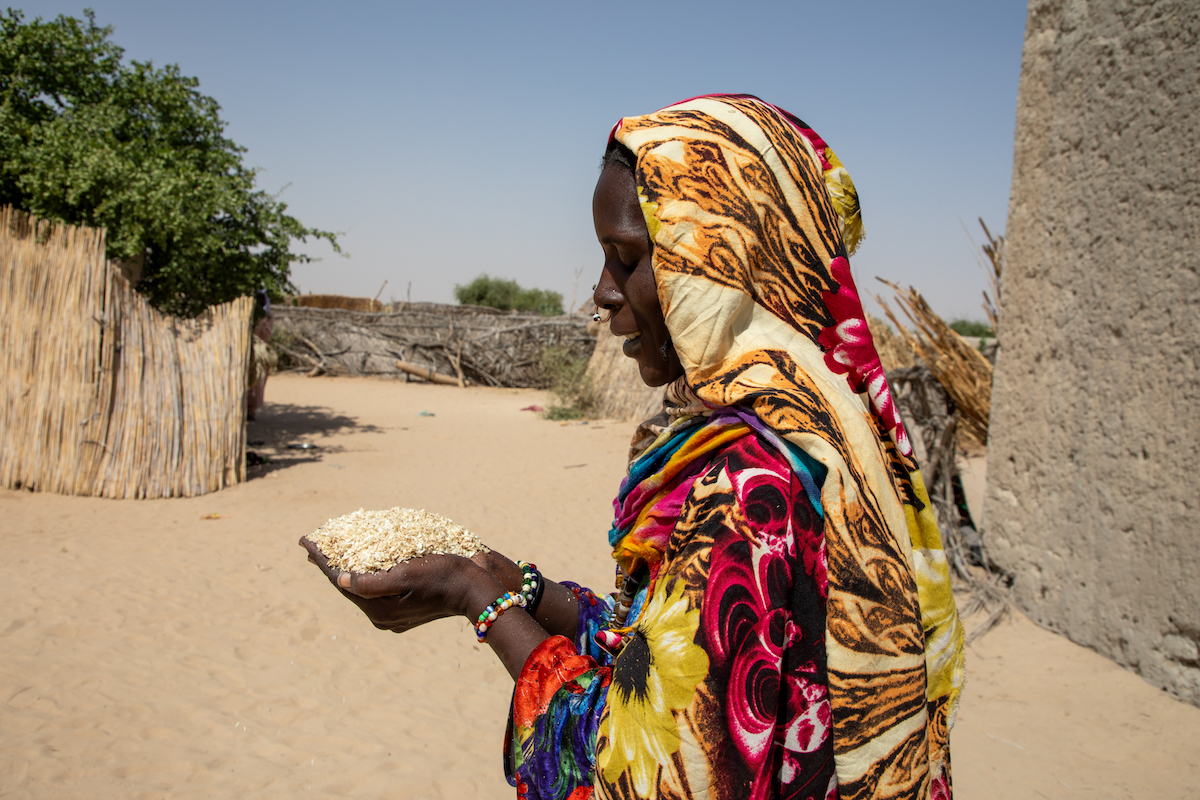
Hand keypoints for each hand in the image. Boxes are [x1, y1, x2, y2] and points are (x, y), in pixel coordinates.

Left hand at [300, 537, 501, 633]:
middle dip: (331, 563)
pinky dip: (366, 573)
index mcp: (379, 611)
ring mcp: (394, 615)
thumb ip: (371, 582)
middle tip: (314, 544)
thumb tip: (340, 579)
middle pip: (349, 585)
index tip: (305, 540)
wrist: (476, 591)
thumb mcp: (406, 576)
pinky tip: (363, 562)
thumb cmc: (444, 577)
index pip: (341, 580)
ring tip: (332, 551)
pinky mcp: (405, 609)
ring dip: (347, 567)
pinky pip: (377, 588)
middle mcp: (383, 617)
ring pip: (362, 587)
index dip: (322, 558)